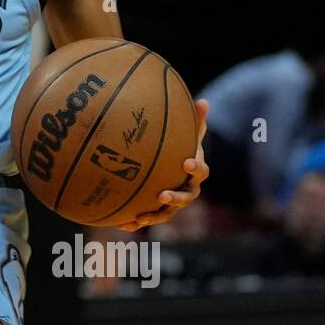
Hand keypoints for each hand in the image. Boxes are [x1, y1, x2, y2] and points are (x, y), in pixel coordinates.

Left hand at [119, 98, 210, 231]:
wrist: (176, 168)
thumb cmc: (183, 147)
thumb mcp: (188, 133)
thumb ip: (195, 120)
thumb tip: (204, 100)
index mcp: (197, 172)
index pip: (201, 171)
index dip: (196, 168)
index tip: (187, 163)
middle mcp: (189, 190)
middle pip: (186, 197)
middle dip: (175, 197)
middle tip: (163, 195)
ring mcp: (174, 203)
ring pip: (167, 213)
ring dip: (155, 215)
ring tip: (141, 217)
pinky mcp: (159, 210)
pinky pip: (148, 218)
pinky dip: (136, 222)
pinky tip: (120, 224)